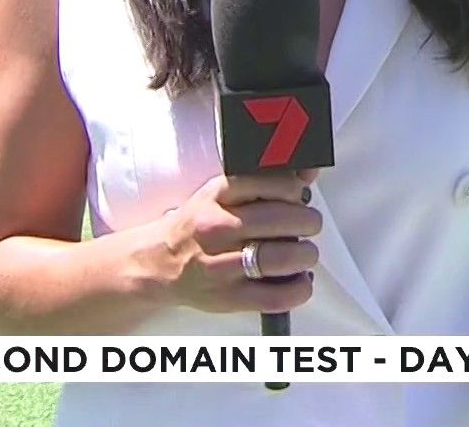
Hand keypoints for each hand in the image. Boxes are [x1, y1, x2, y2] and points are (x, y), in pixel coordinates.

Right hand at [147, 171, 319, 314]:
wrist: (159, 262)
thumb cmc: (199, 225)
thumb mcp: (223, 193)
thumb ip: (268, 181)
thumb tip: (309, 170)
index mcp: (218, 195)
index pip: (274, 183)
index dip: (296, 190)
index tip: (298, 197)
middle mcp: (217, 227)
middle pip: (283, 220)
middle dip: (307, 221)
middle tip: (306, 225)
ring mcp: (221, 265)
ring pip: (283, 258)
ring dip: (305, 255)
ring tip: (302, 253)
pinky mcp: (228, 298)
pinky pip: (277, 296)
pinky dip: (298, 288)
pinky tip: (296, 279)